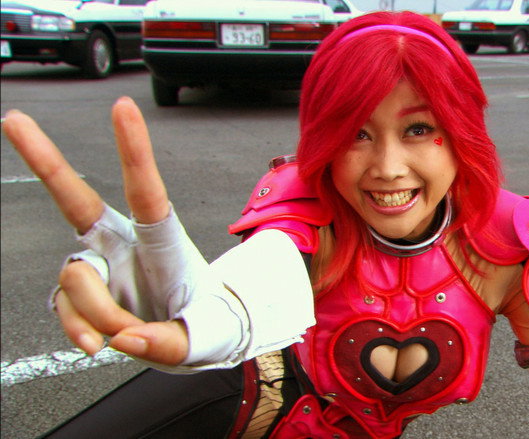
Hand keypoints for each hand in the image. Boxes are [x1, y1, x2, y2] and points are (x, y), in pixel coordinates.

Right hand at [3, 97, 188, 364]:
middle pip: (76, 200)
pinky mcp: (82, 290)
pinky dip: (76, 328)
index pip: (146, 190)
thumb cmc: (207, 323)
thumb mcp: (206, 335)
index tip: (122, 107)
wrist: (196, 337)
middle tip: (13, 120)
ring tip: (127, 333)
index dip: (133, 149)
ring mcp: (98, 265)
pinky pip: (63, 305)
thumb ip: (169, 340)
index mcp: (163, 241)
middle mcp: (124, 243)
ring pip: (73, 277)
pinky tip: (94, 344)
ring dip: (95, 313)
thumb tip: (124, 338)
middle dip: (43, 159)